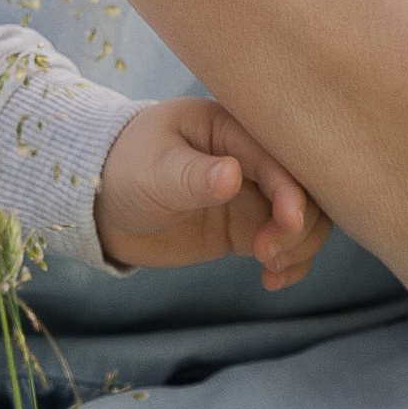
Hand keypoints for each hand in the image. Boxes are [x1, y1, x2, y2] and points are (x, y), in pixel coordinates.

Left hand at [96, 99, 331, 291]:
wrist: (102, 206)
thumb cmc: (123, 171)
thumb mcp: (153, 172)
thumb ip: (193, 176)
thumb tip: (233, 176)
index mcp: (230, 127)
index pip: (278, 156)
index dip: (291, 191)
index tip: (287, 225)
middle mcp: (250, 158)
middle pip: (304, 188)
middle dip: (300, 224)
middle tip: (266, 254)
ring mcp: (252, 193)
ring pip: (303, 218)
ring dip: (299, 246)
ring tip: (269, 268)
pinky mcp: (247, 225)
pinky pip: (285, 243)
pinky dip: (290, 263)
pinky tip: (271, 282)